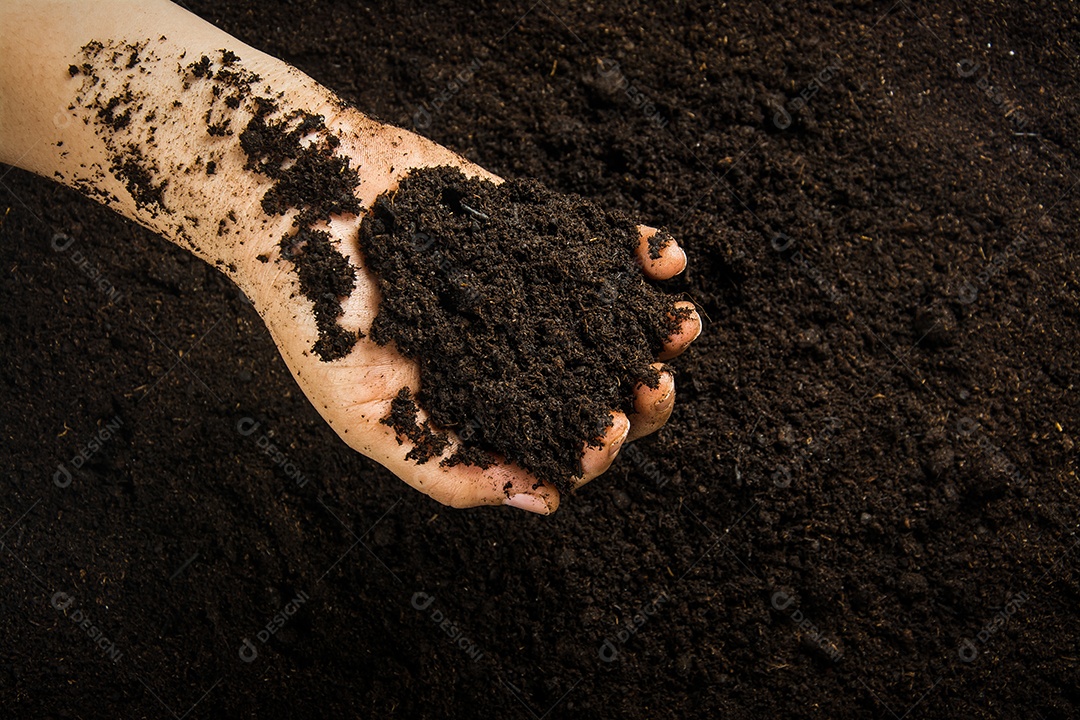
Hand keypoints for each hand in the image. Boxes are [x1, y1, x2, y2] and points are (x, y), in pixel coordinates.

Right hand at [241, 118, 701, 513]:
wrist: (296, 202)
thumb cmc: (316, 317)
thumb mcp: (364, 417)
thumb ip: (444, 469)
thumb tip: (541, 502)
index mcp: (482, 409)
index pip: (555, 446)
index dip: (590, 449)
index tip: (602, 434)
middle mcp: (515, 356)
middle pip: (601, 392)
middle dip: (641, 398)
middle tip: (652, 385)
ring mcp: (532, 296)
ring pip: (614, 325)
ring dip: (657, 331)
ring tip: (682, 328)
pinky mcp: (537, 236)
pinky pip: (601, 249)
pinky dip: (638, 253)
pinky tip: (665, 259)